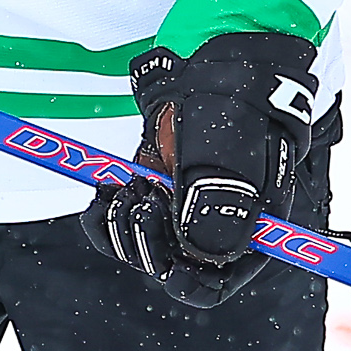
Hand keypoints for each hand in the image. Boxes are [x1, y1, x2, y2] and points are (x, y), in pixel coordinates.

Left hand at [85, 29, 322, 307]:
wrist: (212, 63)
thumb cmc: (236, 104)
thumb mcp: (234, 150)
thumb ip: (222, 202)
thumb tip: (201, 253)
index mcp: (247, 227)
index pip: (220, 282)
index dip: (194, 286)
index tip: (169, 275)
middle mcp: (209, 226)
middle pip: (171, 267)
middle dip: (148, 243)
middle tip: (143, 199)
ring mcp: (175, 211)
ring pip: (137, 248)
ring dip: (123, 226)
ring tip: (129, 185)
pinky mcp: (147, 192)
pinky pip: (115, 225)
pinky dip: (103, 217)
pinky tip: (103, 191)